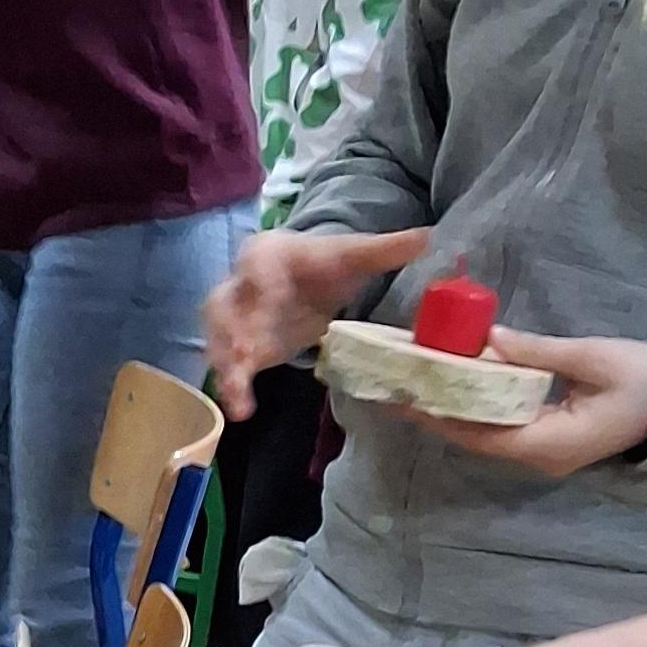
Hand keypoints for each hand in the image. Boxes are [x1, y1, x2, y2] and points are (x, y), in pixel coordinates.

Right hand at [201, 225, 433, 407]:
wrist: (301, 278)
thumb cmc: (325, 265)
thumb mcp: (353, 255)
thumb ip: (385, 248)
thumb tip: (428, 238)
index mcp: (268, 253)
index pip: (257, 263)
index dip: (260, 284)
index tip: (270, 301)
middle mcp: (240, 283)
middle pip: (225, 303)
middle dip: (231, 330)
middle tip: (243, 355)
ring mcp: (233, 317)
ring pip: (217, 338)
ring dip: (224, 364)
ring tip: (237, 392)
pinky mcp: (236, 345)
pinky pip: (227, 364)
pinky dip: (233, 385)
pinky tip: (242, 408)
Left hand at [418, 326, 646, 479]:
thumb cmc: (644, 378)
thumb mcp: (592, 358)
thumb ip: (538, 352)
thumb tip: (488, 341)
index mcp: (550, 444)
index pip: (481, 435)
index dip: (443, 418)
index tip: (409, 398)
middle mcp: (540, 456)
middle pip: (476, 438)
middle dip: (438, 414)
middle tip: (400, 388)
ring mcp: (544, 451)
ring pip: (486, 434)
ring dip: (454, 411)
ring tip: (418, 386)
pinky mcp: (548, 438)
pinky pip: (503, 427)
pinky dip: (477, 408)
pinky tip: (456, 387)